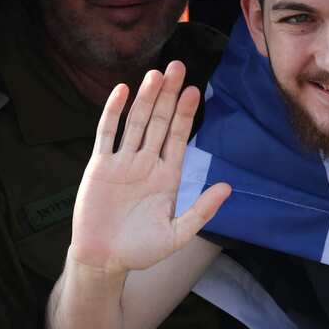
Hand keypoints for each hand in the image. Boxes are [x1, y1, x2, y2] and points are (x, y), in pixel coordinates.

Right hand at [68, 60, 230, 275]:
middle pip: (158, 122)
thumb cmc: (141, 250)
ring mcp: (122, 163)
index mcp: (167, 176)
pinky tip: (122, 91)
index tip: (194, 90)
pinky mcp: (100, 166)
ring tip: (155, 74)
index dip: (185, 114)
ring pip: (135, 123)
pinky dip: (113, 112)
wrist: (104, 261)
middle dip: (168, 96)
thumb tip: (228, 187)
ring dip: (145, 98)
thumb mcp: (177, 234)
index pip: (177, 137)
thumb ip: (202, 210)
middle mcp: (146, 164)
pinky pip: (107, 134)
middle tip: (178, 67)